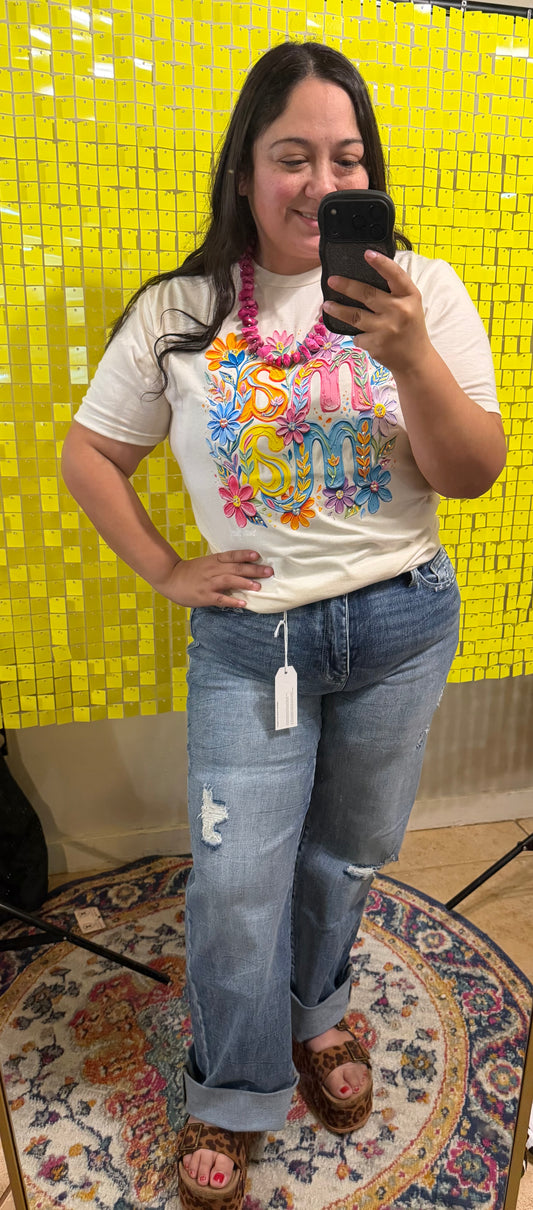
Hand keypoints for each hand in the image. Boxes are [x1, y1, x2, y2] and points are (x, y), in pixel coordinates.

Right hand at [156, 549, 273, 607]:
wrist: (170, 577)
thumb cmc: (191, 572)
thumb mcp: (206, 563)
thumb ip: (222, 564)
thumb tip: (242, 567)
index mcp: (214, 560)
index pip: (232, 556)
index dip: (244, 555)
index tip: (257, 555)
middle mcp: (213, 570)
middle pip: (235, 568)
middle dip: (253, 570)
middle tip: (269, 572)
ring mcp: (209, 583)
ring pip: (229, 581)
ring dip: (245, 583)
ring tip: (258, 586)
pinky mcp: (205, 596)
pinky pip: (220, 598)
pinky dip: (232, 600)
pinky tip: (243, 603)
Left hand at [324, 251, 432, 375]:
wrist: (415, 360)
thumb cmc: (410, 327)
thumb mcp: (410, 305)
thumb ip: (394, 292)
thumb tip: (364, 276)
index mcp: (410, 296)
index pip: (395, 275)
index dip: (381, 263)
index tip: (367, 253)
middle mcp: (399, 311)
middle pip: (367, 294)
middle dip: (346, 286)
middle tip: (332, 280)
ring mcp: (387, 329)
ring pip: (355, 316)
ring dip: (338, 310)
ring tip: (326, 305)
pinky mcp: (376, 344)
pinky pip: (358, 335)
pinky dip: (357, 334)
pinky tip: (362, 335)